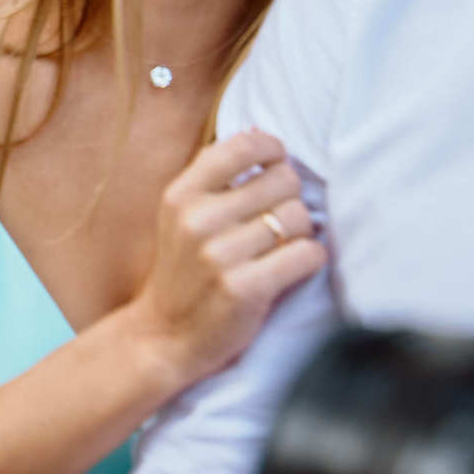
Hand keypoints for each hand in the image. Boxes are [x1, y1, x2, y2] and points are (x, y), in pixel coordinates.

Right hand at [128, 129, 326, 385]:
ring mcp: (219, 256)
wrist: (163, 337)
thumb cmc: (182, 271)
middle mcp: (197, 220)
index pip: (245, 145)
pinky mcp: (245, 288)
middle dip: (291, 200)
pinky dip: (310, 259)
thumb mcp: (179, 215)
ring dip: (303, 234)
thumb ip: (213, 176)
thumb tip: (263, 136)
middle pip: (284, 181)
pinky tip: (293, 267)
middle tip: (279, 222)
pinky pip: (307, 254)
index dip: (274, 152)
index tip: (276, 169)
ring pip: (300, 218)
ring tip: (282, 249)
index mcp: (181, 194)